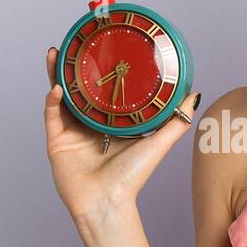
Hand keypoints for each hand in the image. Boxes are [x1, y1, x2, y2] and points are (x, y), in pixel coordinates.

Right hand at [43, 46, 200, 221]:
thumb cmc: (132, 178)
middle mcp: (88, 126)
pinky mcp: (56, 143)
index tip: (104, 47)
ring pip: (61, 97)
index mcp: (109, 123)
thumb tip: (194, 94)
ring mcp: (70, 133)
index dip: (100, 70)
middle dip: (73, 66)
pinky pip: (52, 116)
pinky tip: (58, 87)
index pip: (103, 91)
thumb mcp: (157, 143)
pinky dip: (54, 100)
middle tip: (74, 43)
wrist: (109, 203)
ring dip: (57, 75)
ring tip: (57, 54)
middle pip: (78, 89)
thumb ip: (176, 120)